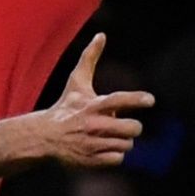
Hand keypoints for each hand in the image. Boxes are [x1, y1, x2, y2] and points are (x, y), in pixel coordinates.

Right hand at [33, 34, 152, 169]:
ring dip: (122, 140)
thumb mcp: (76, 82)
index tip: (150, 100)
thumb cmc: (66, 106)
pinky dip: (114, 154)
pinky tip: (103, 148)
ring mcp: (93, 144)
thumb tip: (101, 34)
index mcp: (93, 105)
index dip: (135, 99)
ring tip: (109, 136)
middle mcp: (94, 125)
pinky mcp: (92, 161)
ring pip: (127, 145)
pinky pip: (118, 159)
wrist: (44, 137)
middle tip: (125, 126)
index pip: (118, 100)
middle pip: (132, 128)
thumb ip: (90, 58)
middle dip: (132, 127)